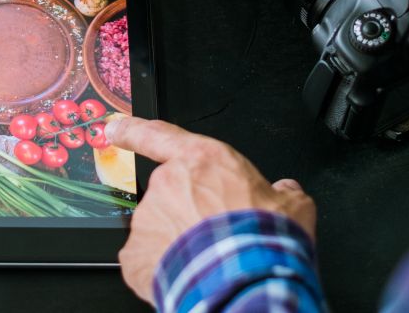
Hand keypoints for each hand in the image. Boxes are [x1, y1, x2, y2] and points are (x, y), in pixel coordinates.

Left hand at [108, 118, 315, 303]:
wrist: (245, 280)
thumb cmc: (264, 239)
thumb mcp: (293, 207)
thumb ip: (283, 193)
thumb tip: (285, 192)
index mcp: (202, 161)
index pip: (158, 135)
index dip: (133, 130)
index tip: (115, 128)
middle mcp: (168, 183)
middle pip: (171, 196)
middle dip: (188, 215)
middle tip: (217, 236)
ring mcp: (148, 219)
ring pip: (160, 229)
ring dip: (180, 243)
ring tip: (210, 259)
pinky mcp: (135, 255)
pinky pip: (148, 260)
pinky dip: (165, 269)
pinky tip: (191, 276)